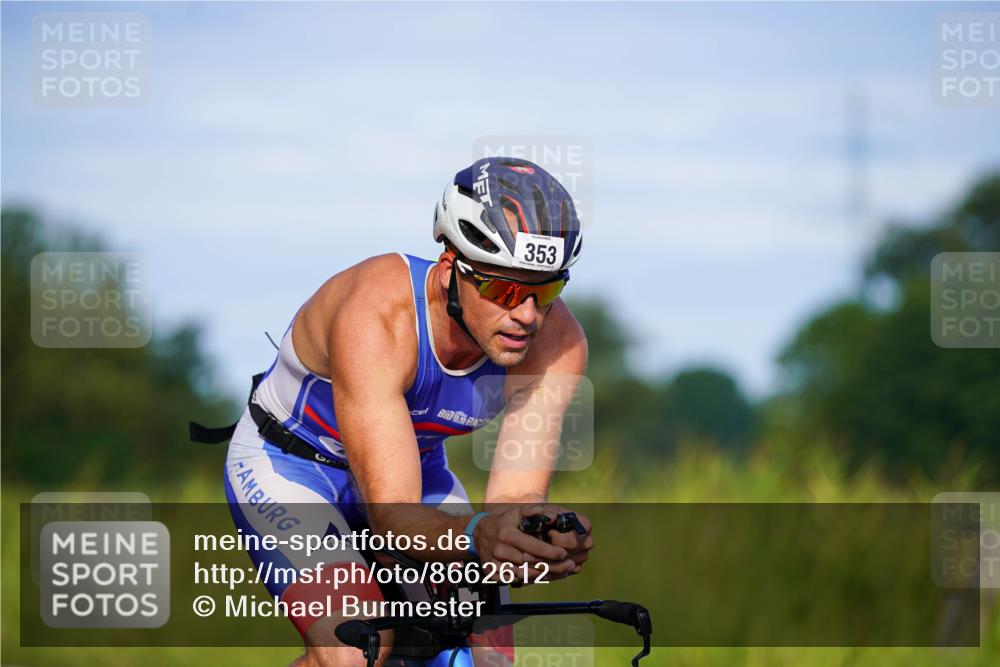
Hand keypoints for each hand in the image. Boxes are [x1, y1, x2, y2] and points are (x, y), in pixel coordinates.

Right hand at [473, 505, 592, 582]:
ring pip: (525, 575)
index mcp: (506, 534)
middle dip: (552, 565)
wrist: (478, 536)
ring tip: (562, 572)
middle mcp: (499, 550)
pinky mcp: (493, 575)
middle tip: (569, 565)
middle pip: (530, 563)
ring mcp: (495, 565)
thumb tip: (549, 516)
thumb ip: (531, 511)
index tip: (564, 553)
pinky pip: (517, 581)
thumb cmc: (503, 523)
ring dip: (545, 575)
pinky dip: (532, 580)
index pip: (532, 547)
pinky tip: (546, 576)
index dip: (550, 552)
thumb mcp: (515, 512)